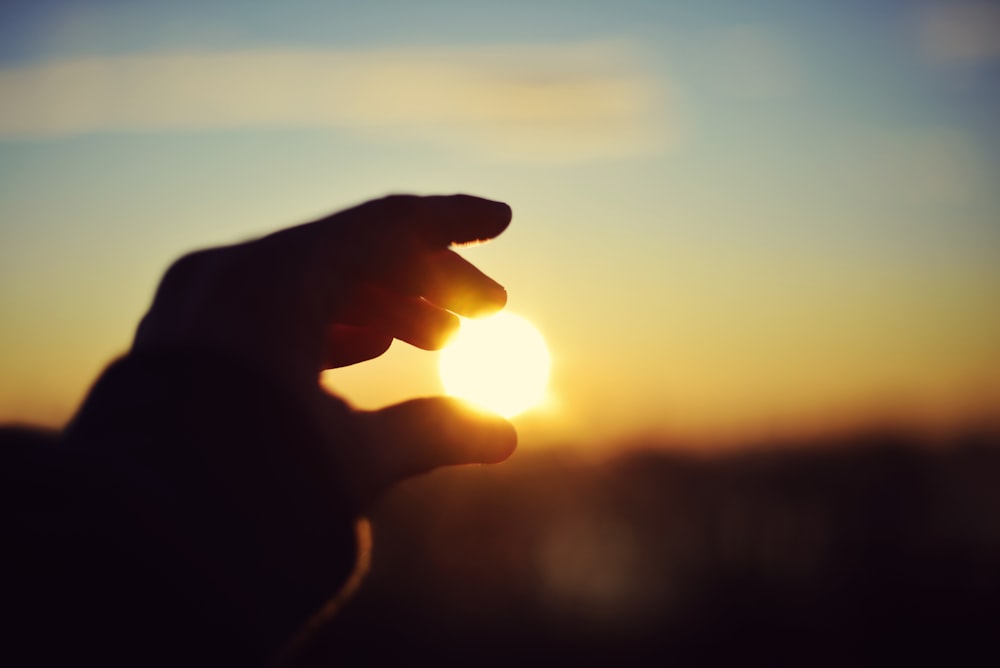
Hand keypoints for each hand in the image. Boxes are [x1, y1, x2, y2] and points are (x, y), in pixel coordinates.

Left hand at [133, 194, 516, 509]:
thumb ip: (433, 433)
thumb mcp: (349, 459)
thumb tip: (504, 437)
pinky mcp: (186, 337)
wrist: (129, 540)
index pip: (383, 225)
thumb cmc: (242, 493)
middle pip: (351, 253)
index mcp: (274, 282)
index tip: (503, 219)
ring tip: (442, 339)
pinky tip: (370, 345)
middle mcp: (231, 275)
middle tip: (489, 311)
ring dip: (383, 305)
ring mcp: (201, 303)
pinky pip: (271, 307)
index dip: (452, 221)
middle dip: (428, 281)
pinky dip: (329, 321)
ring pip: (312, 280)